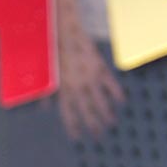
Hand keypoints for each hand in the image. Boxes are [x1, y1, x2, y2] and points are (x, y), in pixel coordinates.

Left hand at [56, 19, 123, 140]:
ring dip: (105, 113)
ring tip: (110, 123)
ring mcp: (89, 77)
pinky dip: (115, 92)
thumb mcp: (48, 73)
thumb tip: (44, 108)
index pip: (67, 113)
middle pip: (86, 110)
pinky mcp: (99, 66)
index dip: (72, 125)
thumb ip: (48, 92)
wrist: (64, 30)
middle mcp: (76, 86)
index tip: (77, 137)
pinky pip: (109, 83)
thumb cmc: (53, 51)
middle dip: (92, 125)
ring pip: (99, 99)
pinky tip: (121, 101)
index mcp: (62, 88)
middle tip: (97, 136)